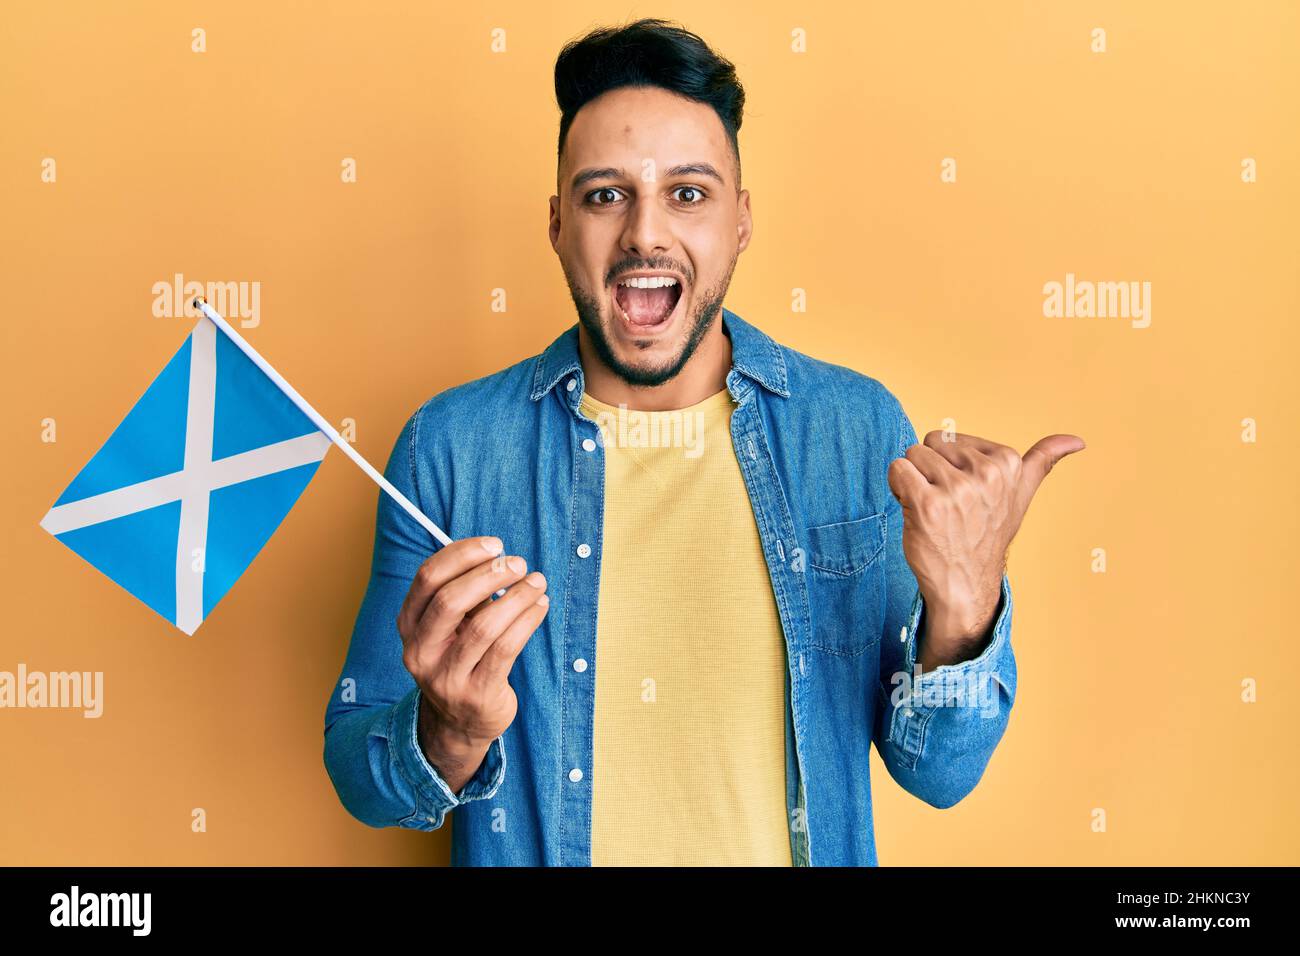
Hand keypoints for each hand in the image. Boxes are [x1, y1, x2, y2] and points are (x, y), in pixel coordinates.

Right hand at [395, 536, 548, 792]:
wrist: (459, 722)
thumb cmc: (461, 657)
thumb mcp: (451, 627)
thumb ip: (465, 594)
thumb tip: (499, 557)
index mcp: (409, 624)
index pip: (428, 578)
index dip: (462, 555)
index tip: (494, 545)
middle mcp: (420, 651)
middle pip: (450, 600)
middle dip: (489, 575)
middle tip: (518, 564)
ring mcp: (446, 676)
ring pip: (484, 626)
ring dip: (516, 597)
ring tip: (537, 582)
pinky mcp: (477, 694)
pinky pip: (506, 649)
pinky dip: (526, 621)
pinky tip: (539, 607)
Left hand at [887, 431, 1084, 656]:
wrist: (966, 584)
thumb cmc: (987, 536)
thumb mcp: (1021, 496)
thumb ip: (1042, 462)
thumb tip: (1077, 440)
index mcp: (1008, 463)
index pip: (949, 437)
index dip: (947, 465)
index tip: (963, 495)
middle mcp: (987, 474)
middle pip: (928, 443)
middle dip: (929, 471)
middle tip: (945, 505)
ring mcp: (958, 490)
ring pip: (911, 455)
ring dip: (913, 482)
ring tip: (933, 510)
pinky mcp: (929, 504)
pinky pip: (897, 469)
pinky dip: (898, 489)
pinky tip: (916, 513)